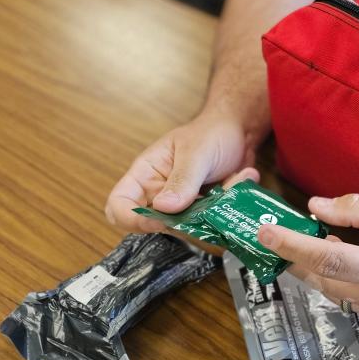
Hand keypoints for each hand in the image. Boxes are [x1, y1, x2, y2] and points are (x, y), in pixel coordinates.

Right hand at [104, 114, 253, 233]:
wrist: (239, 131)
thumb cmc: (211, 133)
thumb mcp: (196, 152)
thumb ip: (182, 180)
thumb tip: (163, 208)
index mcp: (145, 174)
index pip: (119, 204)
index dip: (132, 218)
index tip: (160, 221)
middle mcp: (157, 193)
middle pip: (149, 224)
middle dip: (177, 223)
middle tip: (201, 208)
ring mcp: (180, 205)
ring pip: (182, 228)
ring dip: (207, 215)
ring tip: (226, 187)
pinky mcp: (201, 212)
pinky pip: (206, 225)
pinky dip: (223, 212)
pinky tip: (236, 184)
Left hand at [255, 193, 358, 325]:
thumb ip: (356, 210)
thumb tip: (315, 208)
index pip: (327, 260)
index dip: (292, 246)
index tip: (265, 233)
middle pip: (323, 280)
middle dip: (298, 256)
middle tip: (278, 232)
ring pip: (333, 292)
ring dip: (317, 268)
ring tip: (308, 240)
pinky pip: (349, 298)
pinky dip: (337, 278)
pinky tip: (338, 256)